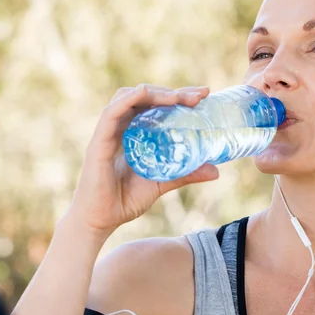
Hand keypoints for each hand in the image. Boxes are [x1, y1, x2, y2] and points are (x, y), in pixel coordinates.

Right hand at [66, 84, 219, 238]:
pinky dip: (127, 100)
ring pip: (128, 98)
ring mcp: (107, 133)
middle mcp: (119, 128)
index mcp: (132, 133)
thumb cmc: (123, 201)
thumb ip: (184, 174)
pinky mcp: (98, 142)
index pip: (154, 105)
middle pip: (143, 97)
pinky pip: (111, 114)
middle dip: (171, 92)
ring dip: (154, 93)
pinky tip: (143, 93)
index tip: (203, 95)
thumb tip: (216, 171)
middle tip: (198, 96)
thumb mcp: (161, 183)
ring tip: (177, 98)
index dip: (177, 96)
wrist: (99, 221)